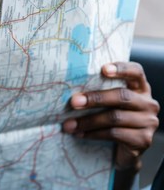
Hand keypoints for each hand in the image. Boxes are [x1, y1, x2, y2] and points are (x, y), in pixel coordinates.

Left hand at [62, 62, 158, 187]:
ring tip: (69, 124)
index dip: (121, 69)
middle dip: (95, 98)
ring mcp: (148, 122)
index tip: (103, 69)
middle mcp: (148, 103)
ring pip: (116, 117)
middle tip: (74, 102)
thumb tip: (71, 86)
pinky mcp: (143, 140)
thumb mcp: (108, 101)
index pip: (136, 72)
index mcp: (140, 87)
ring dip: (88, 121)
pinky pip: (115, 134)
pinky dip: (94, 133)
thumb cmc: (111, 117)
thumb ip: (100, 89)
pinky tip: (80, 134)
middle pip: (122, 96)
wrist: (123, 150)